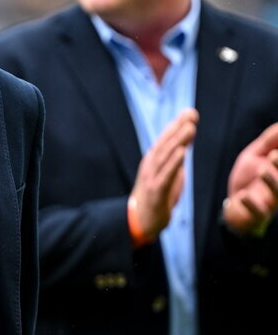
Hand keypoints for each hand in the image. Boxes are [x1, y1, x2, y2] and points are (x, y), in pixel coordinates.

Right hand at [128, 108, 197, 241]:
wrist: (141, 221)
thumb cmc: (156, 198)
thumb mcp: (168, 176)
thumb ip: (175, 161)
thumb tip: (184, 145)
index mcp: (153, 161)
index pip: (165, 140)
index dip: (177, 125)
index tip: (190, 112)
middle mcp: (150, 166)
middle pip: (165, 144)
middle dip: (179, 127)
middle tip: (192, 114)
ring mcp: (152, 178)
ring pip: (165, 156)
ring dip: (178, 140)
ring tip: (190, 127)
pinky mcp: (156, 191)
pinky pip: (166, 174)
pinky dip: (174, 162)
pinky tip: (182, 152)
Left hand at [223, 122, 277, 234]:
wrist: (234, 207)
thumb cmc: (248, 178)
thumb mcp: (255, 156)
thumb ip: (269, 140)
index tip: (272, 151)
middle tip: (274, 155)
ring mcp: (270, 201)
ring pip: (276, 193)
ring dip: (271, 182)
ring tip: (262, 171)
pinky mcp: (257, 214)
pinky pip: (257, 211)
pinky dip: (250, 204)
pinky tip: (243, 196)